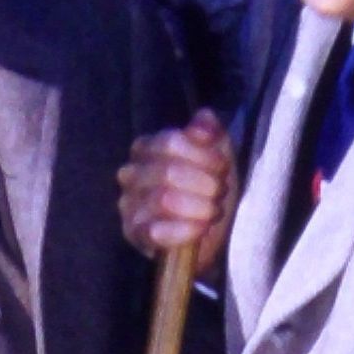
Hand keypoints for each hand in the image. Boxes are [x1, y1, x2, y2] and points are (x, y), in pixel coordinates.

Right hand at [117, 110, 237, 274]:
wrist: (208, 231)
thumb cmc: (208, 188)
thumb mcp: (215, 152)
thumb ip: (209, 129)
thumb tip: (204, 119)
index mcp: (146, 148)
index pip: (170, 142)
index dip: (202, 155)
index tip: (223, 167)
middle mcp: (131, 174)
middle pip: (168, 172)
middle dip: (205, 183)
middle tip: (221, 192)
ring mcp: (129, 205)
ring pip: (164, 200)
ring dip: (200, 206)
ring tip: (214, 211)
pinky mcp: (134, 235)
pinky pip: (157, 232)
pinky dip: (187, 230)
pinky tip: (203, 228)